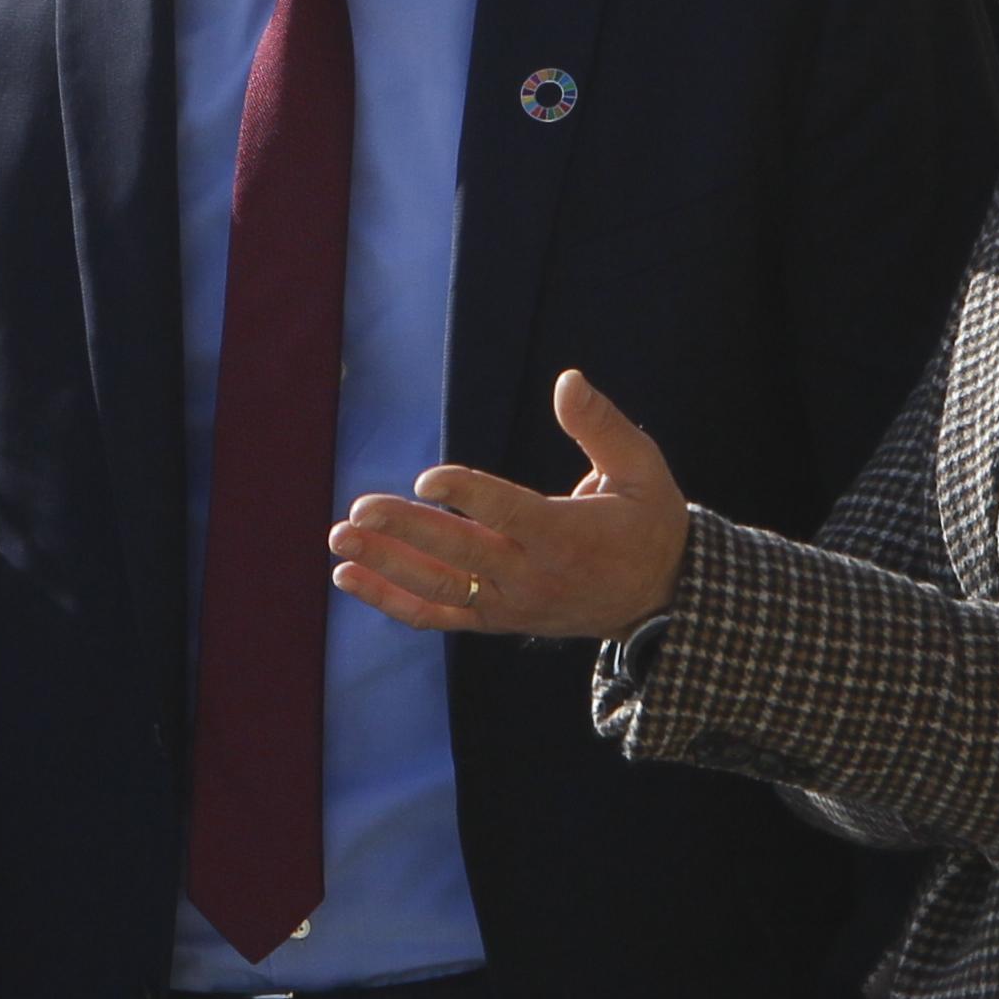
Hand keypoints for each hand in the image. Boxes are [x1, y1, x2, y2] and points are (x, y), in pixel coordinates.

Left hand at [331, 371, 691, 643]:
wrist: (658, 601)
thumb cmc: (647, 524)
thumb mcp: (641, 470)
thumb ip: (602, 427)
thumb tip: (568, 379)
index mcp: (567, 536)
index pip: (508, 515)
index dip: (467, 495)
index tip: (426, 478)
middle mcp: (533, 576)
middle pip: (461, 555)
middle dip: (407, 531)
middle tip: (360, 509)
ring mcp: (510, 604)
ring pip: (439, 589)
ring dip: (386, 565)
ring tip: (340, 538)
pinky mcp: (495, 619)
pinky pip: (437, 616)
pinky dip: (391, 600)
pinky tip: (350, 575)